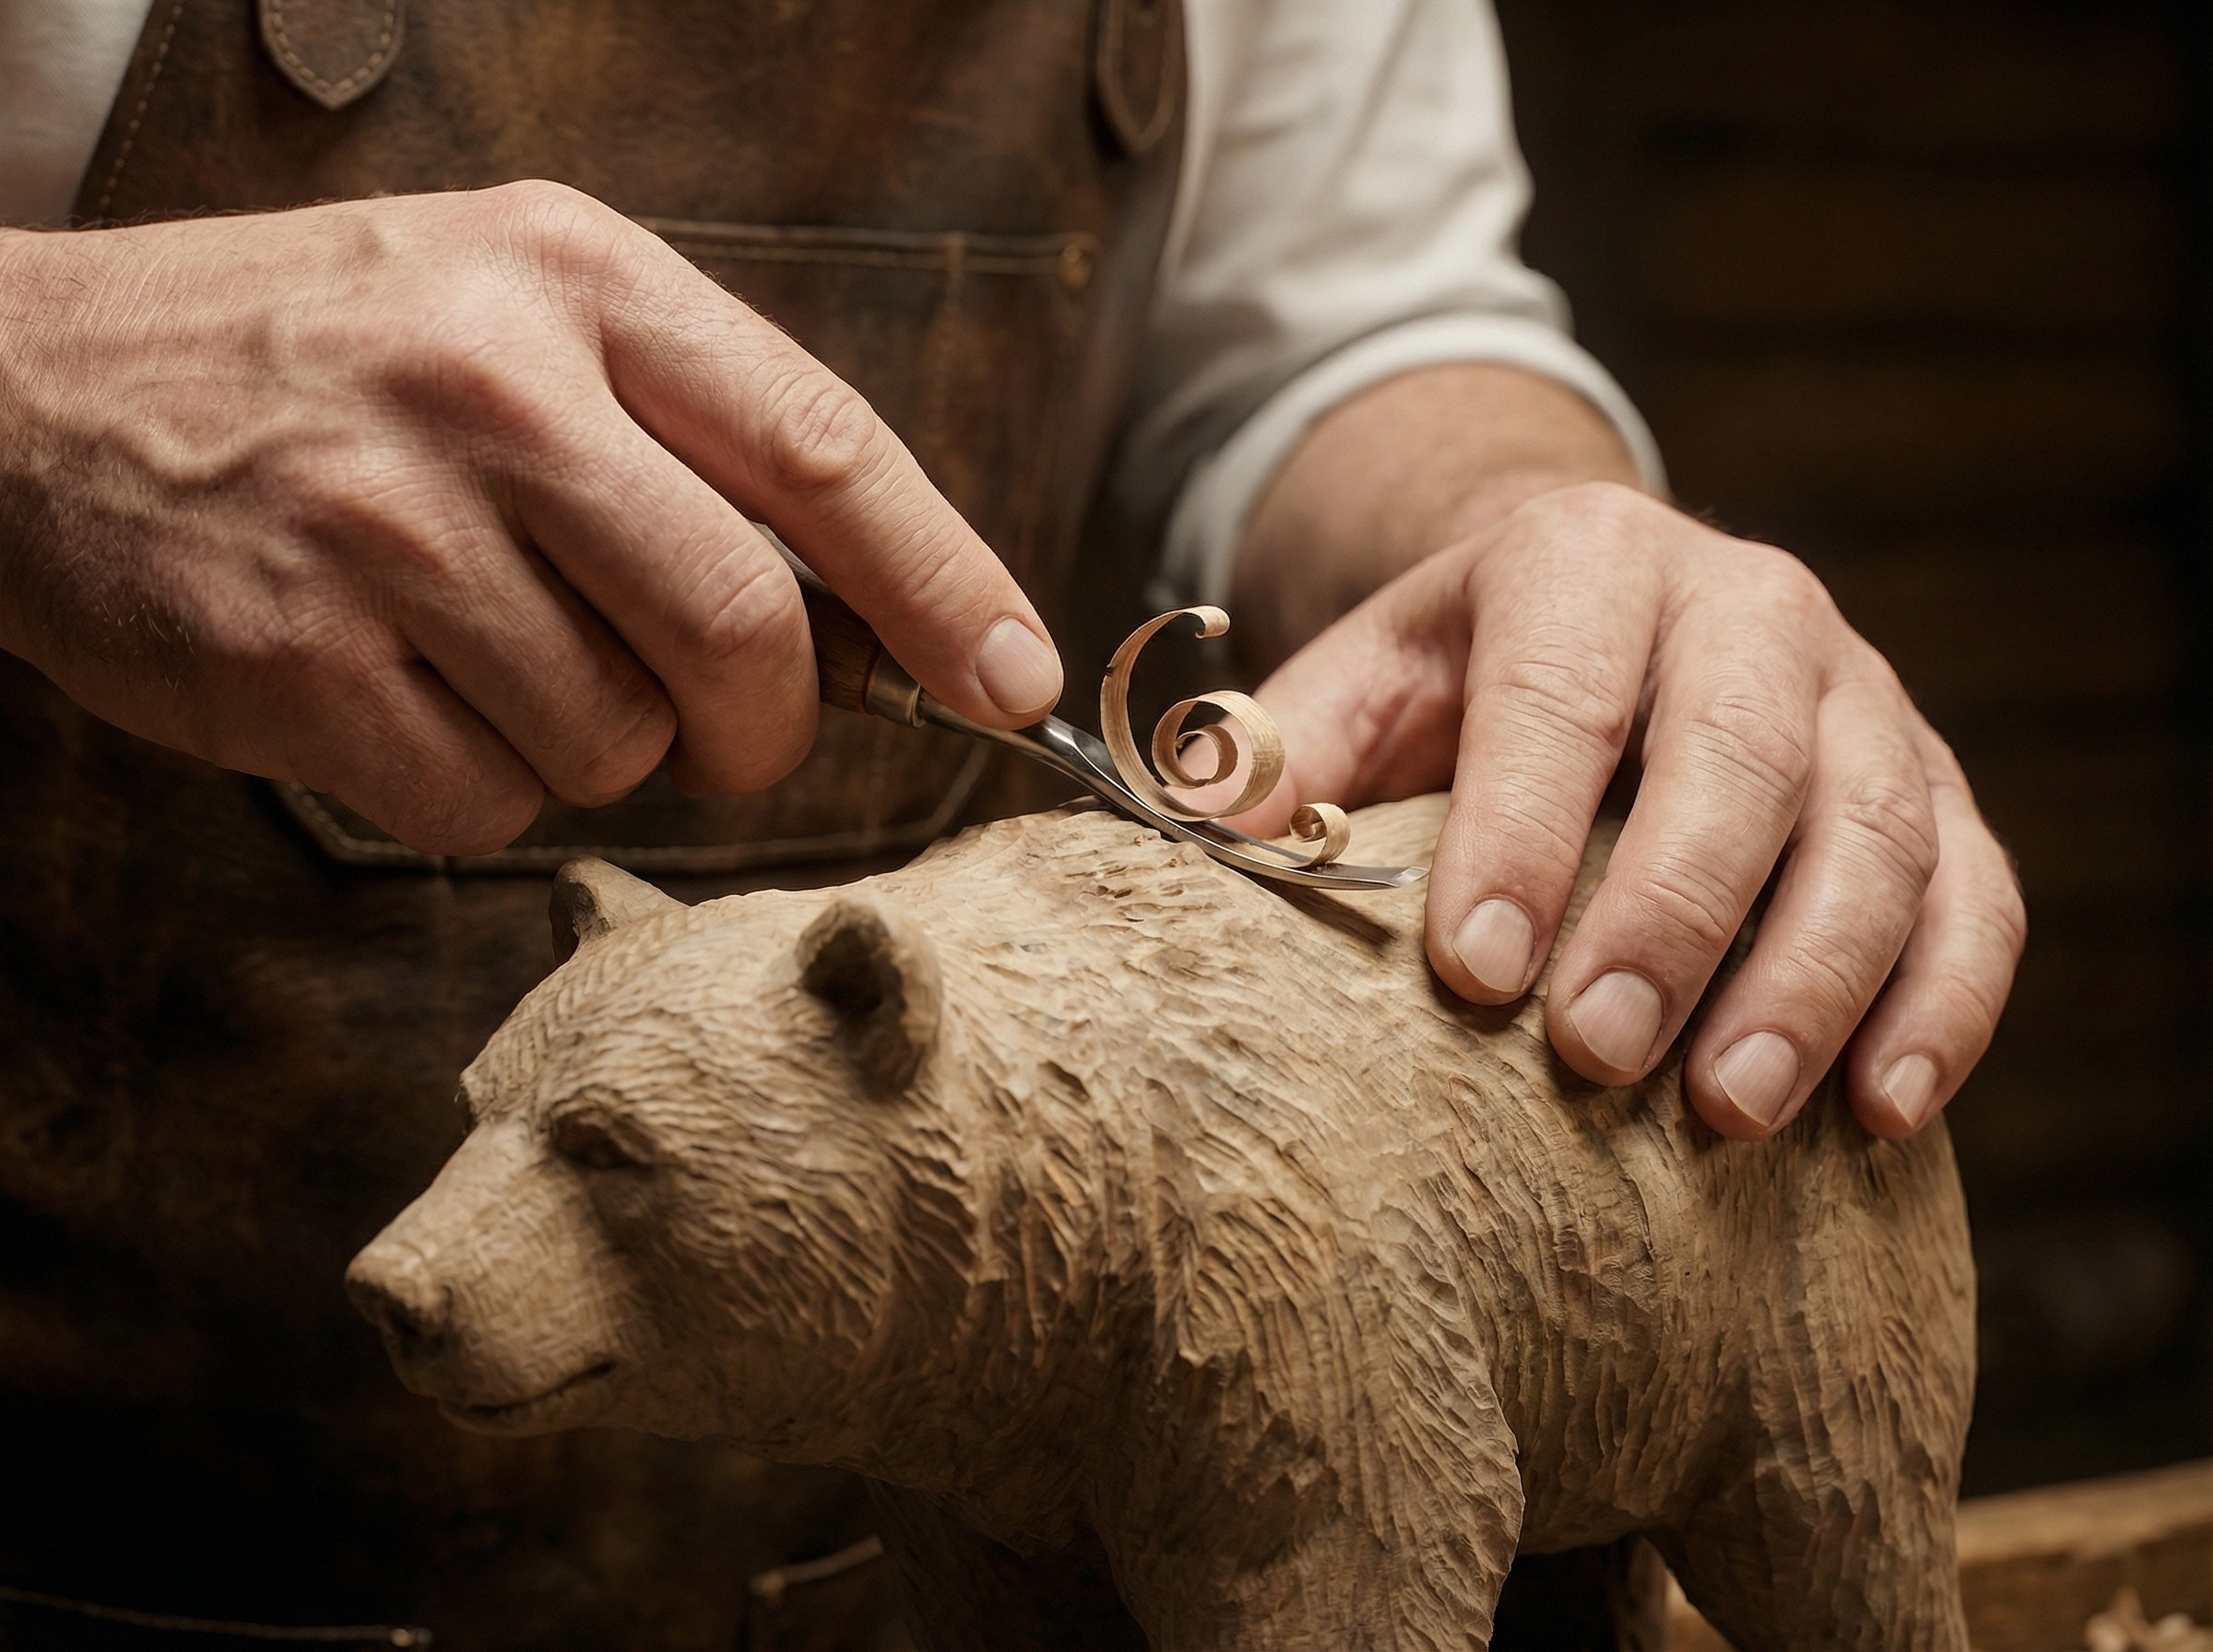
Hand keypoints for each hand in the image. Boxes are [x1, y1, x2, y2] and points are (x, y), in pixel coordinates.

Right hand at [0, 182, 1060, 854]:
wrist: (28, 388)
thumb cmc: (324, 364)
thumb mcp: (513, 312)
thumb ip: (694, 440)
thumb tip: (874, 627)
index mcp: (574, 282)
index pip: (821, 448)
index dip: (944, 583)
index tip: (1015, 679)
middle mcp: (488, 389)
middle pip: (738, 627)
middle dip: (766, 723)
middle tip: (734, 733)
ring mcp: (384, 527)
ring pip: (612, 736)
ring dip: (595, 743)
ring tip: (496, 657)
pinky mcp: (297, 660)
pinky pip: (485, 801)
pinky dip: (481, 789)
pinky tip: (408, 700)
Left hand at [1240, 481, 2024, 1140]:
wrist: (1603, 610)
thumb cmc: (1462, 677)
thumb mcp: (1358, 683)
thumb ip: (1280, 755)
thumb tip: (1192, 838)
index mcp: (1584, 559)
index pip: (1560, 685)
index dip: (1520, 826)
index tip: (1476, 971)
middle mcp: (1747, 604)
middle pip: (1739, 754)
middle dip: (1671, 915)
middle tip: (1599, 1059)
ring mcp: (1862, 693)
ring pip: (1877, 829)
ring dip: (1813, 980)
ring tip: (1733, 1113)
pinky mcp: (1936, 785)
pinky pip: (1977, 891)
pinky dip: (1944, 1003)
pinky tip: (1882, 1111)